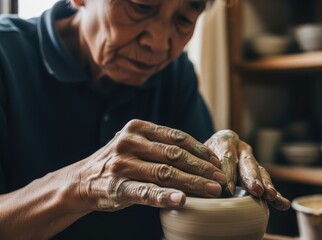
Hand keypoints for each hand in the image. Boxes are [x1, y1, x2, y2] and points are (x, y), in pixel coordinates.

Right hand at [72, 120, 226, 211]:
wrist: (81, 180)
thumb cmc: (118, 161)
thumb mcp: (135, 143)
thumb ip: (160, 144)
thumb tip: (199, 153)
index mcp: (137, 127)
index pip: (176, 137)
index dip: (200, 149)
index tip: (216, 161)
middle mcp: (129, 142)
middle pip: (174, 155)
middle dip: (201, 167)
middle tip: (220, 178)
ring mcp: (122, 164)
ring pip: (166, 173)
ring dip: (193, 182)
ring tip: (212, 190)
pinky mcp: (117, 187)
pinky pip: (146, 192)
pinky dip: (165, 197)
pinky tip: (182, 200)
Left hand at [204, 130, 290, 209]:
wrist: (208, 154)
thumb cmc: (199, 159)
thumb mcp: (196, 159)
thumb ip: (198, 170)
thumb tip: (194, 187)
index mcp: (224, 141)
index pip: (226, 157)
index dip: (228, 173)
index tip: (228, 189)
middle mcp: (241, 148)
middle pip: (246, 163)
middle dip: (251, 178)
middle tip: (256, 190)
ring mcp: (252, 160)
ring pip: (260, 172)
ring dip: (266, 185)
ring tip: (270, 196)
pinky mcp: (258, 174)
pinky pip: (268, 184)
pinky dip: (276, 195)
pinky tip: (283, 205)